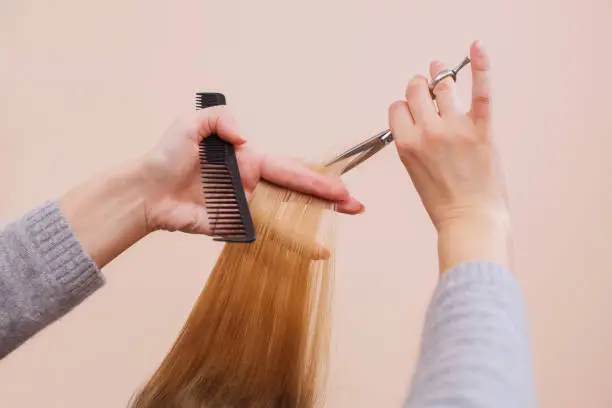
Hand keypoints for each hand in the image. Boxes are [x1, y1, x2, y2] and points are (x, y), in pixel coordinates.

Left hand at [141, 107, 363, 234]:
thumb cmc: (166, 156)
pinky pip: (261, 238)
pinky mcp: (231, 229)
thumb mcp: (192, 123)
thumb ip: (222, 120)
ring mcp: (243, 209)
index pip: (290, 170)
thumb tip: (249, 141)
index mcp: (249, 161)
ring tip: (337, 232)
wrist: (144, 191)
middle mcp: (252, 185)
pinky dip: (285, 246)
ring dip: (311, 226)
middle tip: (356, 207)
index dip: (316, 179)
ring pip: (284, 218)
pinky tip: (308, 252)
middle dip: (327, 200)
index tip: (340, 187)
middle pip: (296, 194)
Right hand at [388, 41, 510, 271]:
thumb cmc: (444, 203)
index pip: (397, 108)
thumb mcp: (415, 173)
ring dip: (441, 75)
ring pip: (443, 86)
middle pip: (416, 90)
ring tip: (442, 70)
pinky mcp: (481, 130)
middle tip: (427, 88)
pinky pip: (481, 92)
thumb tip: (421, 121)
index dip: (404, 107)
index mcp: (406, 145)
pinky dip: (481, 67)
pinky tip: (477, 48)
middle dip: (419, 87)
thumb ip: (413, 144)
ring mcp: (455, 129)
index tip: (413, 110)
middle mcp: (427, 132)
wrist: (469, 220)